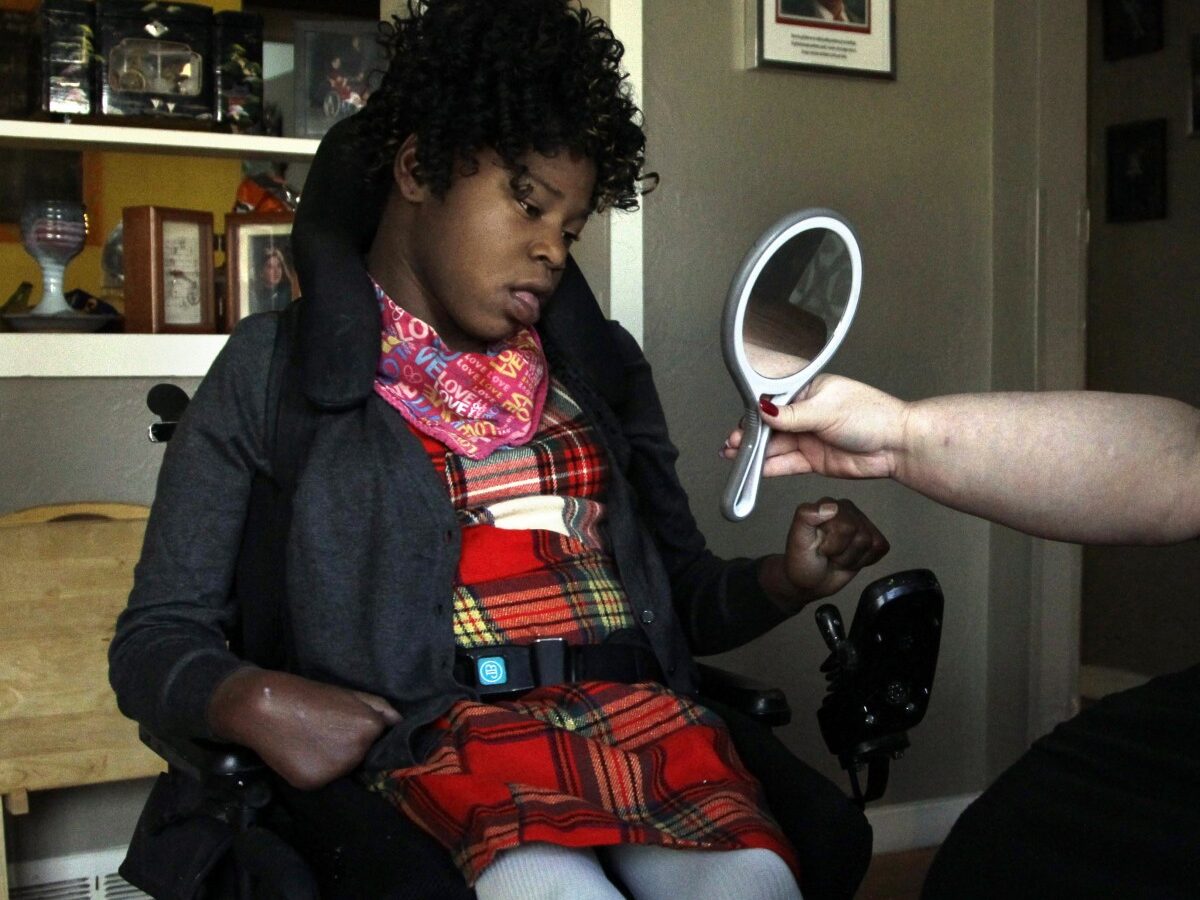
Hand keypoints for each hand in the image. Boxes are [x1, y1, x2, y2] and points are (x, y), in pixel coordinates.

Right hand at [208, 668, 401, 789]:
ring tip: (312, 740)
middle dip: (349, 746)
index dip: (362, 732)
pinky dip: (314, 769)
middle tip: (325, 730)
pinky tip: (301, 753)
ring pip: (343, 770)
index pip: (380, 739)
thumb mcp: (350, 694)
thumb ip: (380, 709)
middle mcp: (357, 753)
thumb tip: (400, 724)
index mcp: (369, 728)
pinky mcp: (314, 783)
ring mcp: (335, 771)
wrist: (264, 707)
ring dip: (333, 760)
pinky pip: (322, 779)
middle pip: (362, 756)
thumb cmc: (308, 696)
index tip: (345, 726)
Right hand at [722, 374, 907, 478]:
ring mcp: (809, 438)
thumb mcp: (827, 410)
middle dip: (749, 436)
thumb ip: (792, 414)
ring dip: (756, 453)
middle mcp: (806, 414)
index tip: (740, 425)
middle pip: (770, 426)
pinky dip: (770, 467)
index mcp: (809, 392)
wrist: (897, 446)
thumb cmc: (873, 416)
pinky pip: (786, 464)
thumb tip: (764, 410)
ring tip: (735, 458)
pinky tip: (755, 470)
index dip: (754, 414)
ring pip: (775, 447)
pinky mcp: (813, 460)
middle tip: (732, 445)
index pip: (773, 402)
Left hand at [759, 497, 889, 612]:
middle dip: (842, 553)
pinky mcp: (873, 537)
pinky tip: (849, 559)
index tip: (819, 547)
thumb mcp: (797, 538)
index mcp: (829, 504)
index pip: (845, 526)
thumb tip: (832, 506)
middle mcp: (848, 509)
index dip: (832, 545)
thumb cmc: (802, 559)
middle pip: (861, 536)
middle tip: (828, 554)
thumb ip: (806, 516)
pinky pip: (880, 548)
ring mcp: (862, 523)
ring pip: (871, 544)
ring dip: (850, 559)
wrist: (809, 581)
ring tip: (836, 557)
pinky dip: (864, 561)